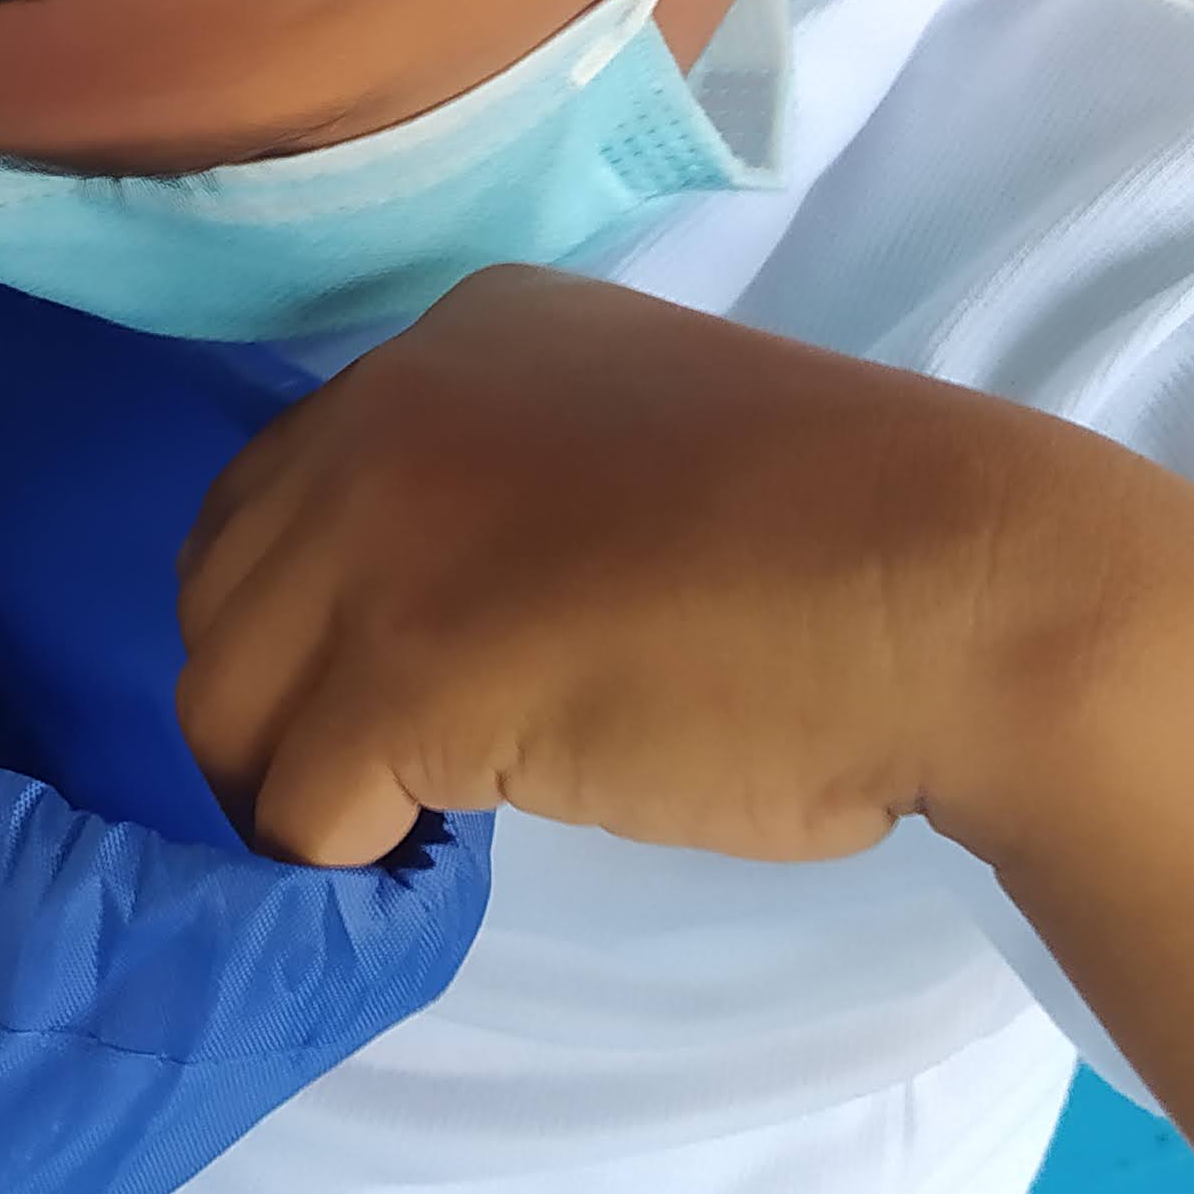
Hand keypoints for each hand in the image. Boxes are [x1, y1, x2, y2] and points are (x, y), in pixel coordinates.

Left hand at [177, 266, 1136, 867]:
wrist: (971, 593)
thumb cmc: (847, 549)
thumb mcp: (629, 453)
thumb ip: (505, 496)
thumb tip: (412, 625)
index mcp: (454, 338)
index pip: (272, 494)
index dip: (309, 615)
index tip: (404, 686)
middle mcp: (386, 407)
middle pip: (221, 598)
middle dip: (285, 705)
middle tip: (400, 780)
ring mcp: (386, 535)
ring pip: (227, 711)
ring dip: (305, 790)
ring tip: (428, 819)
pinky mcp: (411, 673)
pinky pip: (297, 811)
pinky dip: (354, 855)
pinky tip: (457, 844)